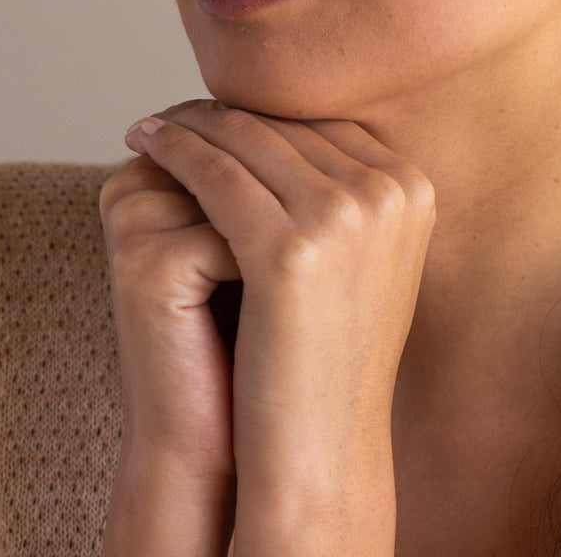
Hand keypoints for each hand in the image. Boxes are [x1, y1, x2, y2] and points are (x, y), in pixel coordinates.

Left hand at [103, 101, 435, 556]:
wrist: (320, 446)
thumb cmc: (325, 352)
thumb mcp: (354, 251)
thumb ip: (338, 187)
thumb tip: (282, 126)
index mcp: (414, 186)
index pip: (321, 125)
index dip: (263, 116)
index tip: (216, 114)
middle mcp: (392, 190)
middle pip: (287, 126)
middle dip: (224, 116)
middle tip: (173, 114)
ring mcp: (349, 215)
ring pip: (247, 141)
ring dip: (192, 127)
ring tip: (152, 127)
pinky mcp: (292, 247)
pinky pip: (217, 175)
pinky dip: (176, 154)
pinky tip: (146, 146)